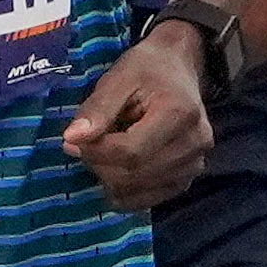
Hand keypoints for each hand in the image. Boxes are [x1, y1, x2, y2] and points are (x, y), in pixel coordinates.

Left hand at [60, 23, 219, 217]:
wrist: (178, 68)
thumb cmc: (147, 68)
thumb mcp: (119, 78)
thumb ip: (97, 109)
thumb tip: (72, 139)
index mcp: (179, 113)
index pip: (131, 152)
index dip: (96, 152)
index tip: (71, 141)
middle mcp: (194, 144)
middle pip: (135, 174)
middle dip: (100, 165)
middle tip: (84, 146)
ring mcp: (195, 164)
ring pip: (140, 189)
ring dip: (110, 177)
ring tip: (103, 152)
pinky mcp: (188, 178)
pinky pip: (150, 198)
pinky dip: (126, 191)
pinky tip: (114, 171)